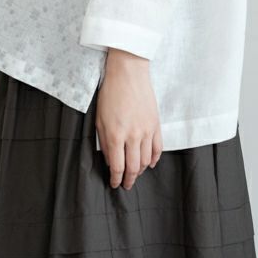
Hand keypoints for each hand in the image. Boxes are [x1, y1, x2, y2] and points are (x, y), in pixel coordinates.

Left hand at [95, 50, 162, 189]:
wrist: (128, 72)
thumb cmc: (110, 93)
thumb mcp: (99, 118)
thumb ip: (104, 142)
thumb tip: (109, 160)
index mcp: (116, 135)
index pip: (118, 167)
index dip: (116, 179)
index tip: (114, 184)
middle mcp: (133, 136)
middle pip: (134, 168)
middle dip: (129, 180)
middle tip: (126, 185)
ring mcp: (147, 130)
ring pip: (147, 161)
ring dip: (141, 170)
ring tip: (136, 173)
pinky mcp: (156, 124)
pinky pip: (158, 148)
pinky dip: (155, 159)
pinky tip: (150, 163)